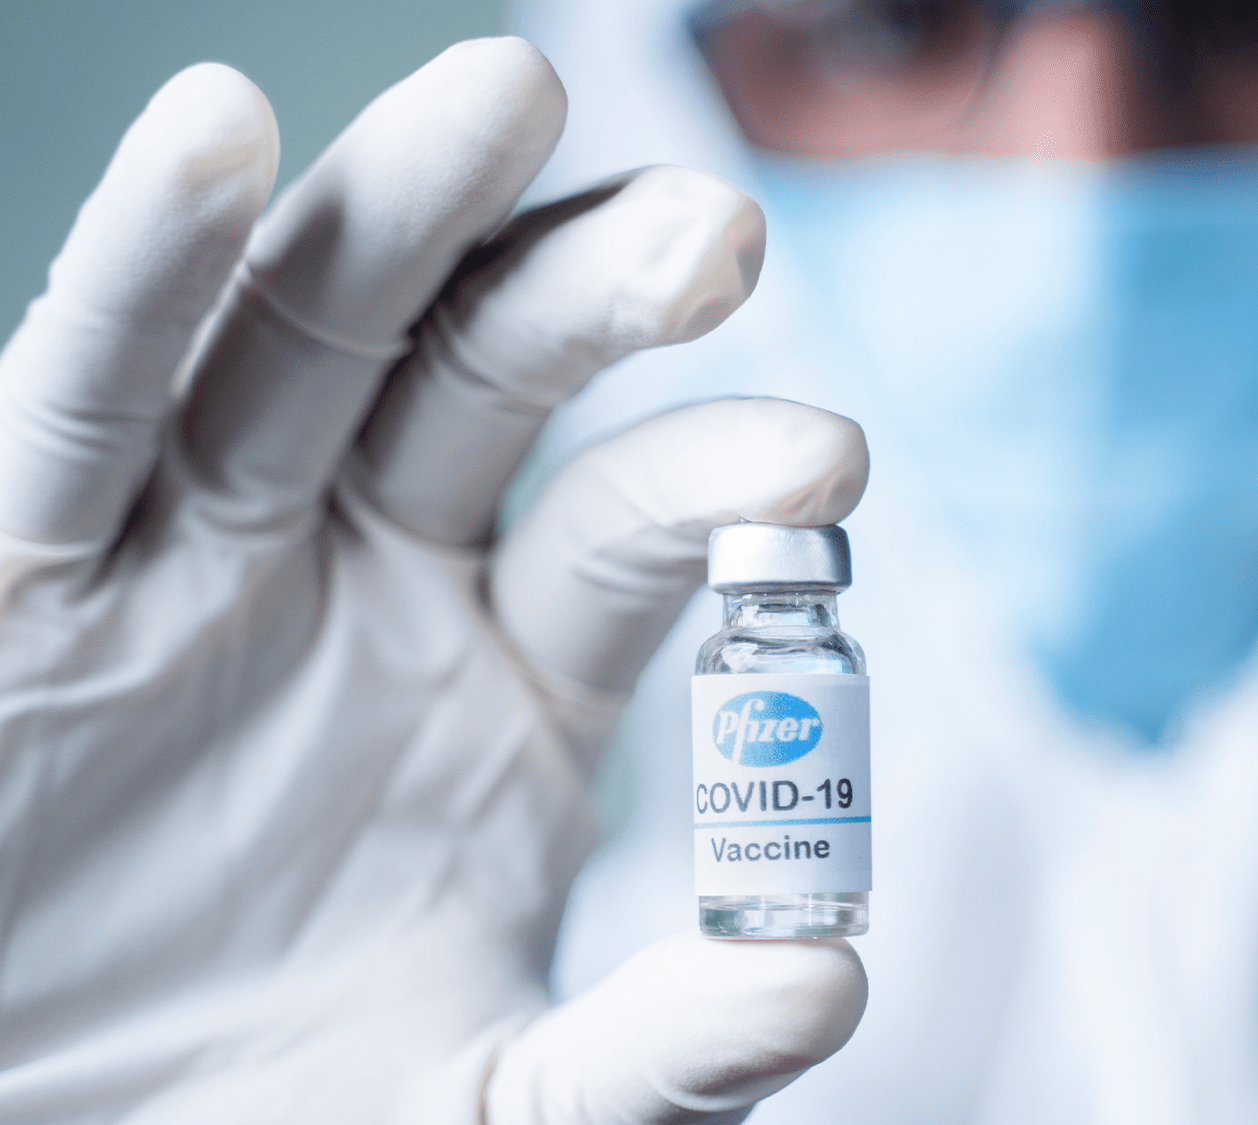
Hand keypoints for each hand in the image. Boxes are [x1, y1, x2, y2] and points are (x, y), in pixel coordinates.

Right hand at [0, 39, 868, 1123]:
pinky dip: (141, 277)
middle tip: (721, 233)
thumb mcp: (492, 1103)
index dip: (719, 480)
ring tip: (514, 93)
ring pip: (308, 336)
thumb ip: (656, 1056)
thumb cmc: (266, 1118)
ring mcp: (201, 548)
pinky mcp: (27, 563)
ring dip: (406, 209)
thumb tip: (828, 981)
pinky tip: (211, 143)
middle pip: (496, 379)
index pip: (630, 529)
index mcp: (510, 669)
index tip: (827, 465)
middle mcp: (369, 569)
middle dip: (598, 289)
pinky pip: (87, 404)